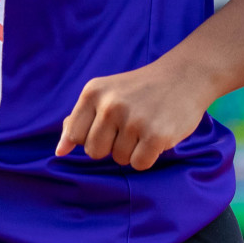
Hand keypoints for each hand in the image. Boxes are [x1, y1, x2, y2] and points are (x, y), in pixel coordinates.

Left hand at [55, 58, 215, 170]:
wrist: (183, 77)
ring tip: (144, 128)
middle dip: (110, 146)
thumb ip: (80, 119)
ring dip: (131, 150)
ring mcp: (133, 120)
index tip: (106, 128)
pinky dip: (147, 157)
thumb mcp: (105, 93)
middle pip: (94, 151)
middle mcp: (110, 105)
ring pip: (118, 159)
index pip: (74, 134)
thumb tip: (60, 150)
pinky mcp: (155, 135)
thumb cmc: (140, 90)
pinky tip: (155, 137)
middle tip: (129, 127)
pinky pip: (139, 165)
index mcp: (93, 92)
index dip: (89, 138)